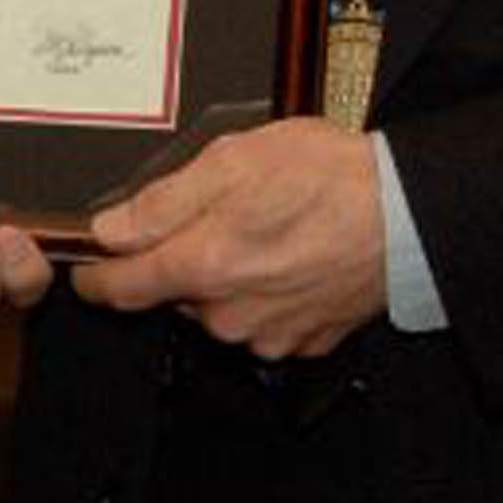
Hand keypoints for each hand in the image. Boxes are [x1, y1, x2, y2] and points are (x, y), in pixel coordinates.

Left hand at [67, 118, 386, 357]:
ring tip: (270, 232)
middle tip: (223, 216)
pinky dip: (270, 296)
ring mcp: (267, 334)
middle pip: (175, 296)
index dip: (97, 276)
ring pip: (221, 310)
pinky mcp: (304, 342)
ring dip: (230, 280)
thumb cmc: (328, 179)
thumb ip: (162, 201)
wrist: (409, 213)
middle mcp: (228, 314)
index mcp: (201, 267)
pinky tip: (295, 259)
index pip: (119, 290)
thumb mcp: (233, 160)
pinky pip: (265, 321)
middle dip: (185, 261)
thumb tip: (110, 230)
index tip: (92, 266)